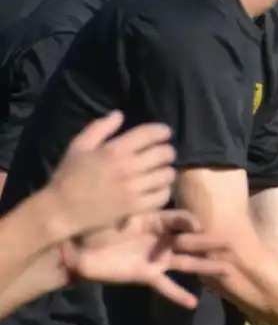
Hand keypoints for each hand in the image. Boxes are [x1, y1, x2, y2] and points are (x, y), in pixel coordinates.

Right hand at [48, 113, 176, 233]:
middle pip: (165, 153)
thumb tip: (119, 114)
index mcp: (114, 150)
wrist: (62, 210)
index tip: (164, 133)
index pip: (150, 134)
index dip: (162, 131)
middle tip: (161, 154)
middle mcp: (128, 167)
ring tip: (158, 172)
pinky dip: (163, 190)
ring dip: (165, 171)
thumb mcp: (79, 147)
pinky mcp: (136, 207)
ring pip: (168, 174)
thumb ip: (100, 128)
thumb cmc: (69, 176)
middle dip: (166, 151)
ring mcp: (134, 189)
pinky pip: (163, 195)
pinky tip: (155, 188)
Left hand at [62, 211, 228, 308]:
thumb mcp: (123, 215)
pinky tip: (193, 303)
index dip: (191, 222)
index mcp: (154, 220)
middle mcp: (160, 240)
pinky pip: (165, 287)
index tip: (198, 226)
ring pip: (186, 263)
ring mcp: (155, 259)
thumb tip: (168, 219)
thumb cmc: (96, 225)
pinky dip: (179, 295)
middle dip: (210, 242)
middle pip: (190, 241)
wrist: (75, 249)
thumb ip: (147, 217)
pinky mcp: (146, 275)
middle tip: (231, 243)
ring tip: (227, 270)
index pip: (180, 219)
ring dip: (206, 266)